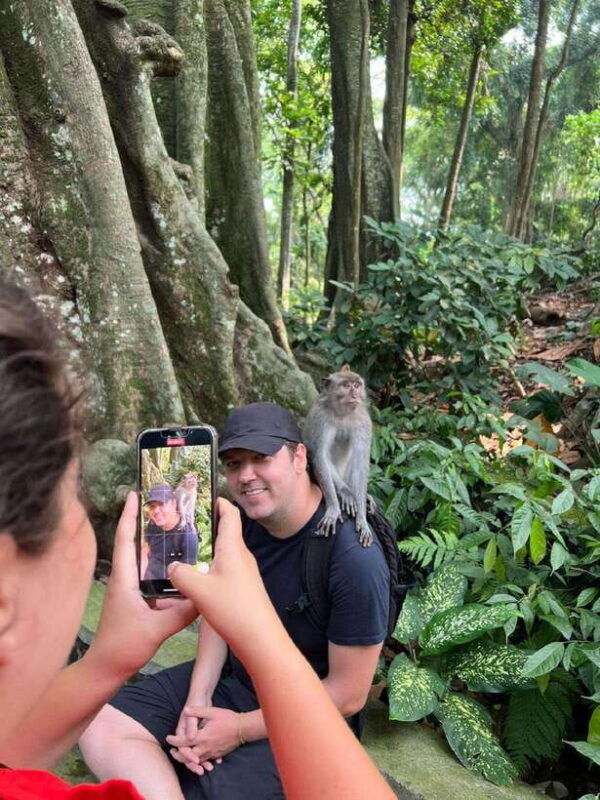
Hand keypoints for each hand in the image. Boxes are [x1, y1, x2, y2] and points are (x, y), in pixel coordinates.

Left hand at [87, 492, 197, 678]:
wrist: (106, 670)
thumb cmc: (123, 647)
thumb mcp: (156, 629)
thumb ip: (181, 612)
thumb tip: (204, 596)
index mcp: (123, 579)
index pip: (125, 540)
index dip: (129, 515)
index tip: (134, 494)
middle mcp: (123, 579)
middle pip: (133, 543)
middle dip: (144, 522)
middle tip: (161, 504)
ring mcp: (127, 590)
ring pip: (141, 559)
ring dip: (153, 544)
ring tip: (173, 529)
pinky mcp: (133, 600)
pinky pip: (148, 576)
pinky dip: (159, 566)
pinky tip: (177, 567)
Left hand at [166, 707, 240, 771]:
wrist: (243, 728)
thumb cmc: (227, 719)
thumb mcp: (212, 711)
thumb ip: (198, 711)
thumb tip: (186, 709)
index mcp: (202, 737)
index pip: (184, 742)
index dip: (174, 741)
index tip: (168, 738)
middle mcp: (205, 748)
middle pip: (188, 757)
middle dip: (179, 755)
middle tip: (173, 751)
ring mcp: (212, 753)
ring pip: (196, 761)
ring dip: (188, 759)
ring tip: (183, 755)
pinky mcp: (217, 755)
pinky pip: (205, 760)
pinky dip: (199, 760)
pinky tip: (197, 756)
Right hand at [168, 498, 277, 656]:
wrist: (260, 639)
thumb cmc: (234, 609)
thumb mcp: (198, 590)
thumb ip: (181, 574)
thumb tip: (172, 566)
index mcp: (233, 547)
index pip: (230, 514)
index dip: (218, 502)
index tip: (202, 497)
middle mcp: (241, 555)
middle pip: (226, 531)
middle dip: (207, 525)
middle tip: (184, 524)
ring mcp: (245, 572)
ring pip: (224, 552)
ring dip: (207, 548)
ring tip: (185, 550)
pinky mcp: (244, 588)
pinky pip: (225, 569)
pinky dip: (211, 566)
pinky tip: (197, 578)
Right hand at [316, 505, 341, 536]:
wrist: (332, 504)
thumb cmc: (337, 510)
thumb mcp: (339, 514)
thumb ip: (340, 518)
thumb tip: (342, 522)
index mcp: (334, 518)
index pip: (333, 524)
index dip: (333, 529)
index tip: (333, 533)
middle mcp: (329, 518)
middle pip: (327, 525)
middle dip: (326, 530)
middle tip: (326, 536)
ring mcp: (326, 517)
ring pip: (323, 524)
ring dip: (322, 529)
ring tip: (321, 534)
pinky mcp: (324, 517)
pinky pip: (321, 521)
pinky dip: (319, 524)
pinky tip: (317, 528)